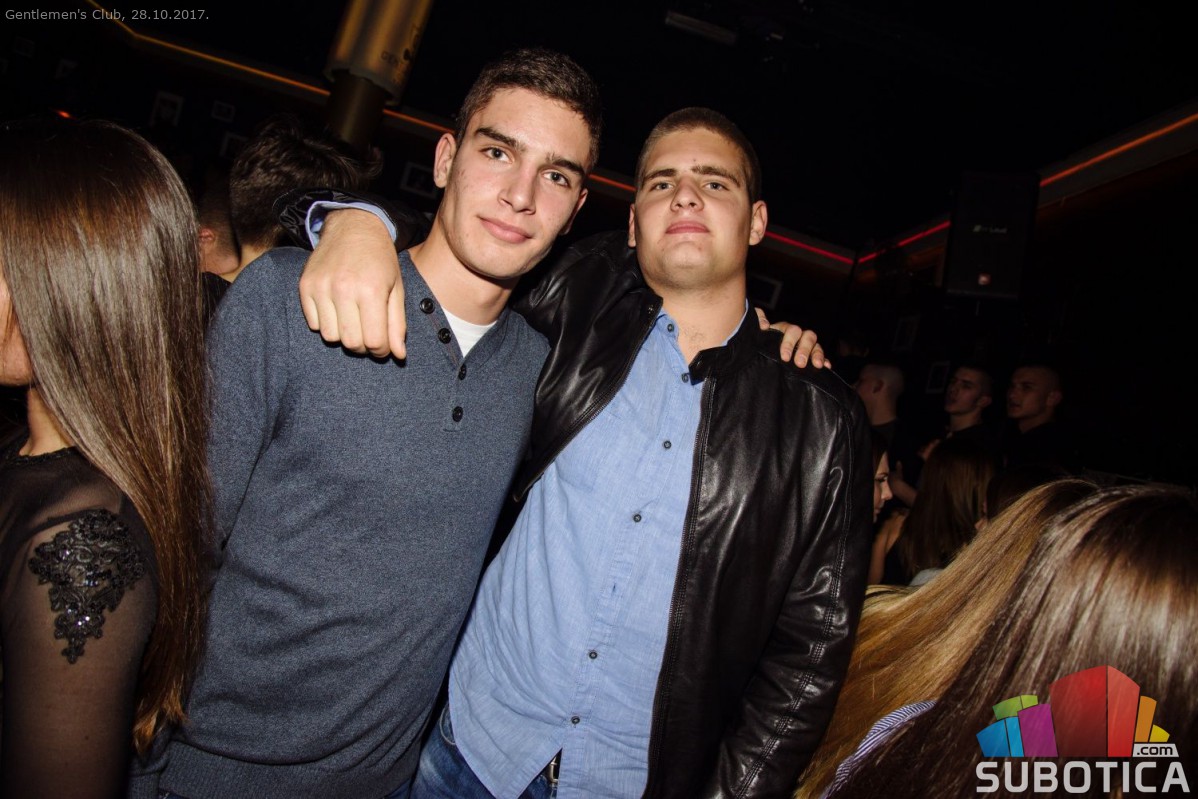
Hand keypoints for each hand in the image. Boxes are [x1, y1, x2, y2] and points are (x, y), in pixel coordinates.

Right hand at [298, 210, 404, 357]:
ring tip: (353, 319)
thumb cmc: (380, 260)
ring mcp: (321, 287)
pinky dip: (326, 323)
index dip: (381, 350)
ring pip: (330, 336)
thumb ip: (397, 324)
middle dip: (363, 345)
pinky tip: (337, 309)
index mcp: (371, 290)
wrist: (353, 227)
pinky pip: (313, 324)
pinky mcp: (305, 286)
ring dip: (343, 334)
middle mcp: (343, 289)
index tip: (383, 346)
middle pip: (351, 343)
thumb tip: (398, 355)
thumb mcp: (396, 289)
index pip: (374, 341)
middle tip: (369, 333)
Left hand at [754, 307, 828, 368]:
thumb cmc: (760, 343)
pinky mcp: (811, 357)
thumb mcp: (757, 333)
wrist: (762, 357)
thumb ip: (758, 321)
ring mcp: (806, 346)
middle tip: (799, 364)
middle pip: (807, 337)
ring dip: (817, 355)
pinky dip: (824, 360)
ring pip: (816, 346)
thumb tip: (764, 325)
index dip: (789, 343)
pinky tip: (826, 367)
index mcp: (785, 330)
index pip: (792, 331)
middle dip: (804, 350)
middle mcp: (798, 337)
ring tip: (817, 365)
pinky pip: (821, 357)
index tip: (784, 357)